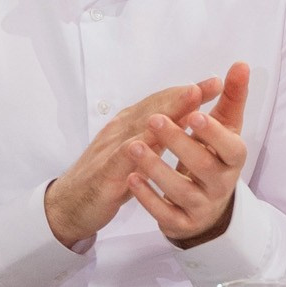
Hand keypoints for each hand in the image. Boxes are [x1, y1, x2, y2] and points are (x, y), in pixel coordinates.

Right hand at [45, 74, 221, 245]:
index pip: (162, 103)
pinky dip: (133, 149)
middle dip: (183, 94)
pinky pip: (120, 159)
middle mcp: (121, 130)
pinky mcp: (103, 173)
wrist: (69, 203)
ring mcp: (110, 149)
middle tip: (210, 83)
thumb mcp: (137, 153)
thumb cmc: (107, 175)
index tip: (216, 82)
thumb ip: (157, 135)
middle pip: (155, 108)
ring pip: (141, 126)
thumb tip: (183, 118)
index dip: (188, 93)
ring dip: (165, 111)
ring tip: (190, 99)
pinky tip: (147, 142)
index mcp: (130, 125)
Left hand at [121, 61, 249, 246]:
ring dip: (156, 168)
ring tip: (134, 147)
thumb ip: (232, 97)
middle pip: (203, 166)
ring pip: (180, 191)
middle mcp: (221, 185)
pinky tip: (131, 178)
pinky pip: (165, 213)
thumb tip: (241, 64)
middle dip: (179, 142)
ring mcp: (201, 207)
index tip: (194, 113)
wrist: (207, 205)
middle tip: (155, 120)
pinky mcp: (182, 223)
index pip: (231, 147)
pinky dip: (147, 196)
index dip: (214, 133)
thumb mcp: (225, 129)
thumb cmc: (214, 157)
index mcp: (233, 160)